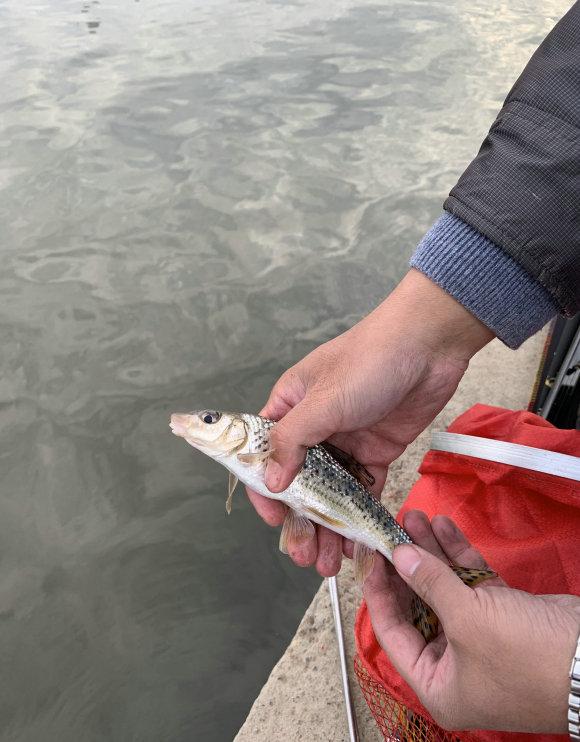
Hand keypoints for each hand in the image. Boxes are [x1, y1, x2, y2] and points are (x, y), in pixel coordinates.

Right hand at [246, 269, 493, 575]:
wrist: (429, 346)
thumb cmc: (369, 362)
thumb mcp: (323, 401)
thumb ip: (293, 441)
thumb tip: (270, 482)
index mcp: (290, 407)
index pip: (265, 453)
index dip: (266, 489)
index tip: (276, 521)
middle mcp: (314, 428)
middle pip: (299, 482)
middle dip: (300, 521)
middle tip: (305, 555)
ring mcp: (346, 442)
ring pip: (330, 493)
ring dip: (328, 526)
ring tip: (328, 562)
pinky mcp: (376, 452)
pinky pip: (363, 490)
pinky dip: (358, 516)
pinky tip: (356, 543)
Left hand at [364, 511, 579, 732]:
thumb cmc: (522, 654)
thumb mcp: (468, 619)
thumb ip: (428, 584)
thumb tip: (398, 556)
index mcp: (436, 682)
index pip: (391, 632)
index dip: (377, 590)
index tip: (369, 554)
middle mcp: (453, 662)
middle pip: (417, 604)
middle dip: (407, 563)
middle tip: (392, 528)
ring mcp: (478, 636)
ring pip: (443, 588)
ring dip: (431, 552)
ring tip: (414, 516)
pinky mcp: (501, 614)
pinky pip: (470, 582)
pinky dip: (458, 556)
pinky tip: (444, 525)